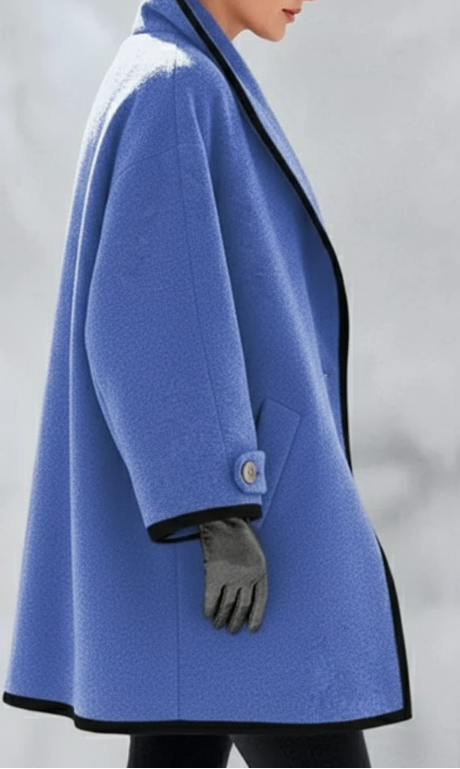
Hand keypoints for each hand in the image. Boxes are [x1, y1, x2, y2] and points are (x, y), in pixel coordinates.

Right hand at [198, 516, 267, 633]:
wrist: (224, 522)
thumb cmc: (240, 535)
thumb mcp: (256, 553)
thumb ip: (254, 571)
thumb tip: (247, 592)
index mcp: (260, 571)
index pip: (260, 600)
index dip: (256, 616)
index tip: (252, 629)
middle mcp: (247, 577)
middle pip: (243, 606)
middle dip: (237, 621)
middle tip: (232, 630)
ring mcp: (231, 577)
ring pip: (227, 606)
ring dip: (222, 618)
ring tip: (219, 625)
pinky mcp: (214, 574)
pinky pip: (211, 598)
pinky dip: (209, 608)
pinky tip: (207, 615)